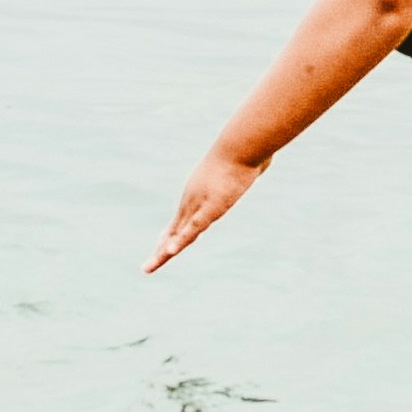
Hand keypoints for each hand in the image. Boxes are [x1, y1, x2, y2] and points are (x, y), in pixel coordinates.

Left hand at [145, 148, 264, 271]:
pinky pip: (192, 228)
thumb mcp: (247, 161)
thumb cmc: (246, 148)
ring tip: (149, 268)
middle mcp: (193, 199)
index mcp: (198, 192)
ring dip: (163, 253)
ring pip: (178, 235)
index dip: (171, 235)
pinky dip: (180, 241)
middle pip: (175, 231)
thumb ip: (252, 166)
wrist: (243, 143)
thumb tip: (265, 159)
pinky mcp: (210, 207)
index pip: (182, 219)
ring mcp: (199, 204)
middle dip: (161, 251)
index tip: (161, 246)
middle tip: (147, 268)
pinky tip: (168, 252)